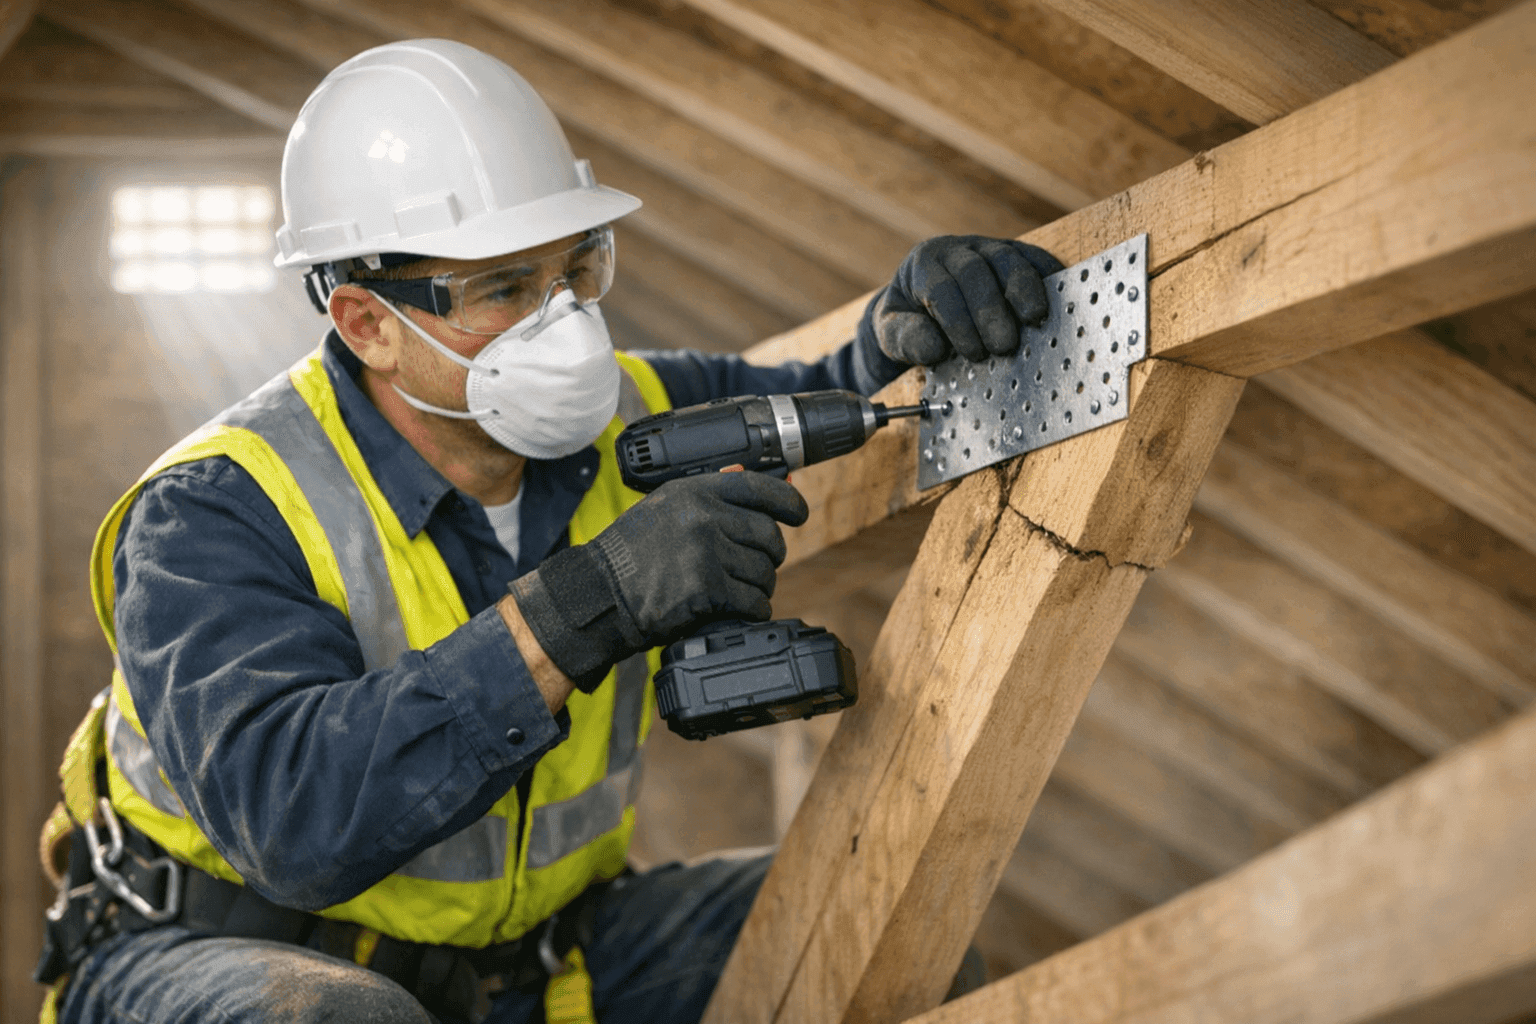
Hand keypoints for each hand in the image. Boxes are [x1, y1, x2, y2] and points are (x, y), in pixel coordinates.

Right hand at [509, 472, 808, 690]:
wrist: (603, 593)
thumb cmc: (632, 553)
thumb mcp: (665, 507)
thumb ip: (708, 493)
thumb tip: (748, 474)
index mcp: (696, 491)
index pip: (761, 488)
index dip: (789, 502)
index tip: (799, 514)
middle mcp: (705, 517)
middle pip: (769, 536)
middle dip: (769, 555)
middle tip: (757, 566)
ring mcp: (708, 554)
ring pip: (764, 572)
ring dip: (759, 586)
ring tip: (738, 590)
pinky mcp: (709, 590)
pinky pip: (754, 600)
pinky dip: (753, 609)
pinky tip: (739, 609)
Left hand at [859, 235, 1064, 366]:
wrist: (920, 302)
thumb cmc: (908, 320)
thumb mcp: (891, 333)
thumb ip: (906, 340)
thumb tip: (934, 347)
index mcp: (922, 265)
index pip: (940, 289)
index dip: (958, 321)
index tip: (973, 352)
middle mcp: (954, 249)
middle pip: (975, 271)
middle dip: (991, 310)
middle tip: (1004, 346)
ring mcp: (986, 247)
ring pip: (1006, 257)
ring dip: (1024, 289)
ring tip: (1035, 320)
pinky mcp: (1013, 252)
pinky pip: (1032, 255)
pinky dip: (1046, 273)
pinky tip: (1057, 297)